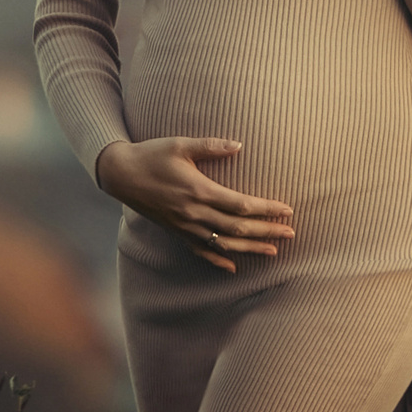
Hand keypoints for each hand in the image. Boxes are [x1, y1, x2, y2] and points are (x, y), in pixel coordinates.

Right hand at [93, 137, 296, 273]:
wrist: (121, 175)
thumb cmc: (152, 154)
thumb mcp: (181, 144)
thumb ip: (212, 145)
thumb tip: (240, 145)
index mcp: (199, 190)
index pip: (241, 205)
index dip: (267, 209)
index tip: (287, 209)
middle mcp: (194, 214)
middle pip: (238, 229)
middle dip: (267, 231)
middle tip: (291, 232)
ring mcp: (185, 227)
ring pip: (224, 244)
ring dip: (251, 249)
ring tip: (274, 251)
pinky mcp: (177, 232)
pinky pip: (201, 251)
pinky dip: (219, 260)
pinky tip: (234, 267)